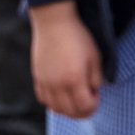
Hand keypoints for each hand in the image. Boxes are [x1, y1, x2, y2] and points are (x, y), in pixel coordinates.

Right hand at [29, 1, 101, 117]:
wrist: (54, 22)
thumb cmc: (77, 37)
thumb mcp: (95, 56)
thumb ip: (97, 78)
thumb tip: (93, 90)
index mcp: (74, 79)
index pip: (85, 106)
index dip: (94, 105)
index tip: (97, 95)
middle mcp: (58, 84)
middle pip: (70, 111)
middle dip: (83, 112)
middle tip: (89, 102)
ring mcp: (45, 81)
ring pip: (55, 108)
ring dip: (68, 110)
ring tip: (75, 100)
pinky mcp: (37, 76)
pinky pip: (43, 98)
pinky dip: (53, 102)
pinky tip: (61, 94)